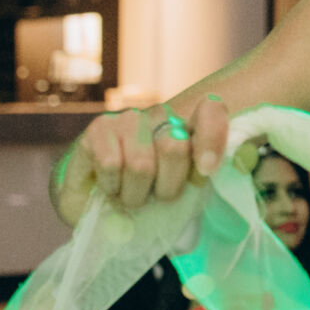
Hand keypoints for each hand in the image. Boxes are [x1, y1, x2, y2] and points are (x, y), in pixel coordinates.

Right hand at [54, 94, 227, 224]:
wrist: (97, 200)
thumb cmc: (148, 195)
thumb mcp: (184, 190)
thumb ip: (200, 175)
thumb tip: (206, 168)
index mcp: (190, 126)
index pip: (211, 110)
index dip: (211, 139)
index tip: (206, 170)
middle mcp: (161, 115)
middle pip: (174, 148)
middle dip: (166, 187)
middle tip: (156, 197)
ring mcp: (129, 118)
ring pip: (141, 164)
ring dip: (135, 194)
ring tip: (131, 195)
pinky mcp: (99, 127)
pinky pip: (110, 165)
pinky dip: (111, 186)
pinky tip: (110, 185)